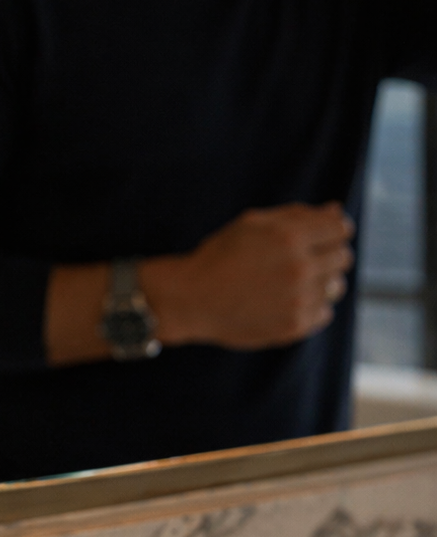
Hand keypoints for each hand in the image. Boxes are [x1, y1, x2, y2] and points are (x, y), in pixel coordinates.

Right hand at [144, 202, 354, 349]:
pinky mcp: (295, 326)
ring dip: (320, 281)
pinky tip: (284, 300)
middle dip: (327, 254)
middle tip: (299, 258)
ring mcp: (299, 300)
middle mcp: (299, 268)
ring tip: (289, 282)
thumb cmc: (221, 255)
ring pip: (336, 286)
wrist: (192, 298)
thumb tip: (336, 211)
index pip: (341, 229)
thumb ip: (297, 215)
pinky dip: (310, 306)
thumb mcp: (253, 223)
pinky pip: (325, 312)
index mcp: (289, 237)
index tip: (318, 236)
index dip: (332, 229)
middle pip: (343, 257)